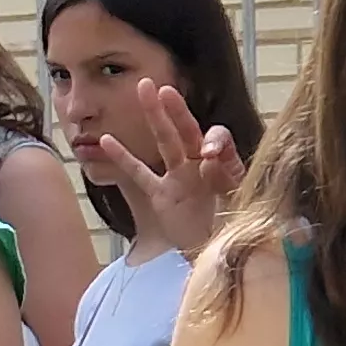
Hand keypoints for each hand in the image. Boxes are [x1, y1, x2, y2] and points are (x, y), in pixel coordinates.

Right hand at [89, 81, 248, 257]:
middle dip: (176, 110)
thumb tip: (206, 158)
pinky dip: (124, 158)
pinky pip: (140, 174)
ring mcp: (179, 178)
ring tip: (143, 89)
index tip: (207, 155)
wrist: (216, 256)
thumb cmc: (234, 232)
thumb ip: (225, 182)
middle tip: (163, 89)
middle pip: (188, 131)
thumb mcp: (238, 207)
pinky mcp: (161, 195)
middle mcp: (202, 165)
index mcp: (226, 166)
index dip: (213, 142)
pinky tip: (107, 140)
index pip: (218, 140)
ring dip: (155, 116)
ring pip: (165, 142)